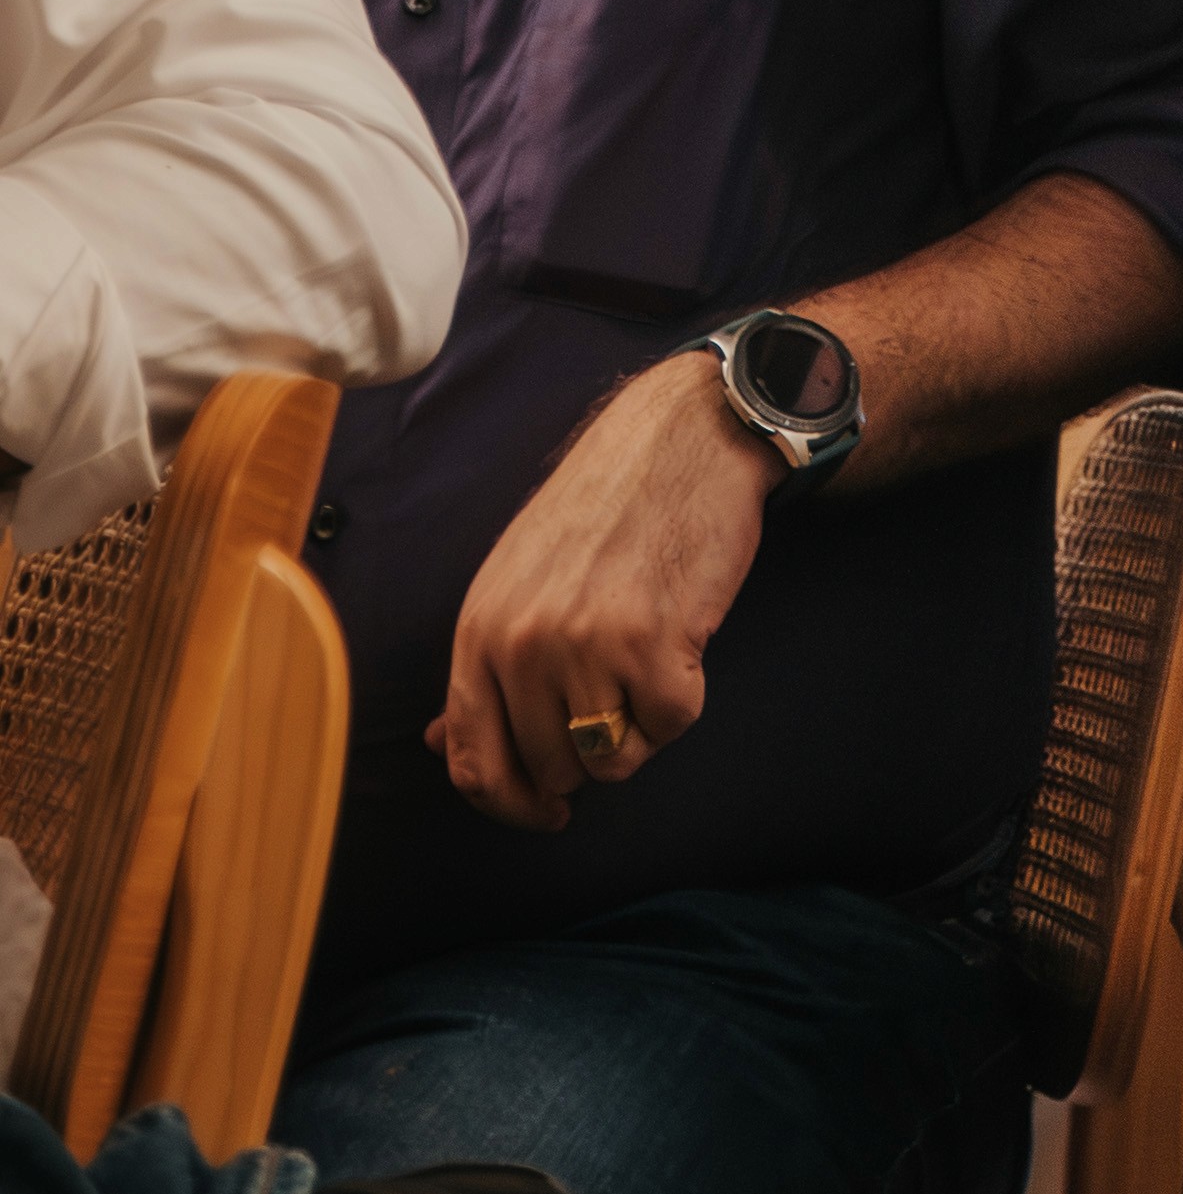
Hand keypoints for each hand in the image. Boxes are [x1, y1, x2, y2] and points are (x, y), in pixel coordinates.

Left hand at [430, 350, 773, 828]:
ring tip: (649, 657)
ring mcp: (586, 646)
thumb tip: (439, 744)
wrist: (683, 435)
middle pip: (550, 771)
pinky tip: (683, 642)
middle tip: (620, 686)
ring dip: (639, 724)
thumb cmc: (604, 506)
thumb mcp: (518, 576)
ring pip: (609, 760)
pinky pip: (669, 726)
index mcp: (480, 630)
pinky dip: (684, 697)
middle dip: (589, 748)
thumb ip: (483, 663)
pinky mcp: (653, 645)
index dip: (511, 804)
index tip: (548, 807)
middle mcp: (522, 644)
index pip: (473, 764)